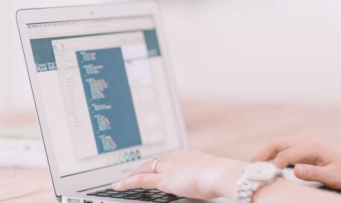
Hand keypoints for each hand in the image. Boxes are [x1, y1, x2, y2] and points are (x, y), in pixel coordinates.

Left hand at [112, 150, 246, 199]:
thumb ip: (205, 174)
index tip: (155, 165)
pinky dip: (128, 182)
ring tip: (124, 179)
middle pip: (154, 161)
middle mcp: (176, 157)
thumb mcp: (213, 173)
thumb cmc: (222, 175)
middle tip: (134, 171)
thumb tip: (208, 178)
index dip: (158, 162)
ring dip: (133, 173)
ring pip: (145, 168)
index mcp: (188, 155)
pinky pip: (140, 180)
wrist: (221, 174)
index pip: (168, 157)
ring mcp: (168, 167)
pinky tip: (118, 185)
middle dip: (143, 166)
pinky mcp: (163, 179)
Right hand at [252, 135, 340, 188]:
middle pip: (277, 143)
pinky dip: (271, 153)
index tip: (265, 176)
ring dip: (265, 152)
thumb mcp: (332, 177)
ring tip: (255, 165)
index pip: (285, 154)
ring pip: (277, 143)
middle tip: (251, 167)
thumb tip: (295, 171)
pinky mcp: (302, 145)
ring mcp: (303, 141)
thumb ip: (313, 174)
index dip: (273, 165)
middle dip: (262, 153)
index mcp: (312, 146)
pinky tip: (267, 163)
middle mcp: (305, 140)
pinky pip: (282, 146)